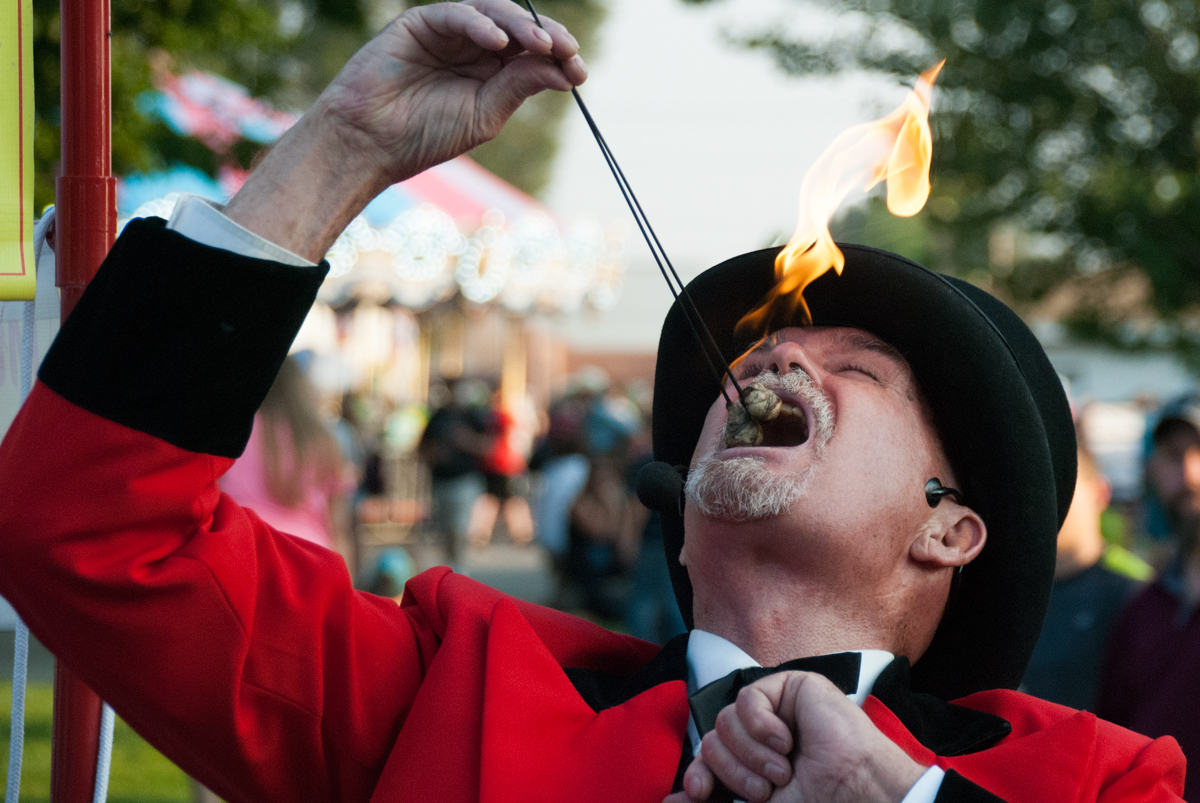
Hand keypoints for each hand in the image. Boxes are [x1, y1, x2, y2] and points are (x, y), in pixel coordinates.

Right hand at [225, 0, 584, 261]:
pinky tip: (498, 42)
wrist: (371, 142)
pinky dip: (480, 24)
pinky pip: (457, 14)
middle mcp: (473, 48)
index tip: (580, 72)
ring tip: (542, 45)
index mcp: (491, 73)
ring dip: (522, 27)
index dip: (558, 57)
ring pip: (494, 15)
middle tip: (568, 52)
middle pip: (520, 30)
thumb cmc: (424, 135)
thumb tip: (564, 69)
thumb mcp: (485, 115)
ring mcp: (449, 33)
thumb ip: (519, 87)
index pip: (532, 55)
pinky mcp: (421, 23)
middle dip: (548, 38)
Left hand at [664, 671, 925, 802]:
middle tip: (766, 790)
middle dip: (731, 771)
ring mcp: (776, 712)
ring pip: (724, 719)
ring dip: (750, 754)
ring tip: (782, 772)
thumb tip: (667, 800)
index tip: (700, 793)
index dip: (698, 775)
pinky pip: (747, 697)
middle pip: (711, 739)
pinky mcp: (792, 688)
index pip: (707, 760)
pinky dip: (761, 725)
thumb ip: (713, 800)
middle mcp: (761, 738)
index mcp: (753, 767)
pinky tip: (786, 742)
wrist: (854, 796)